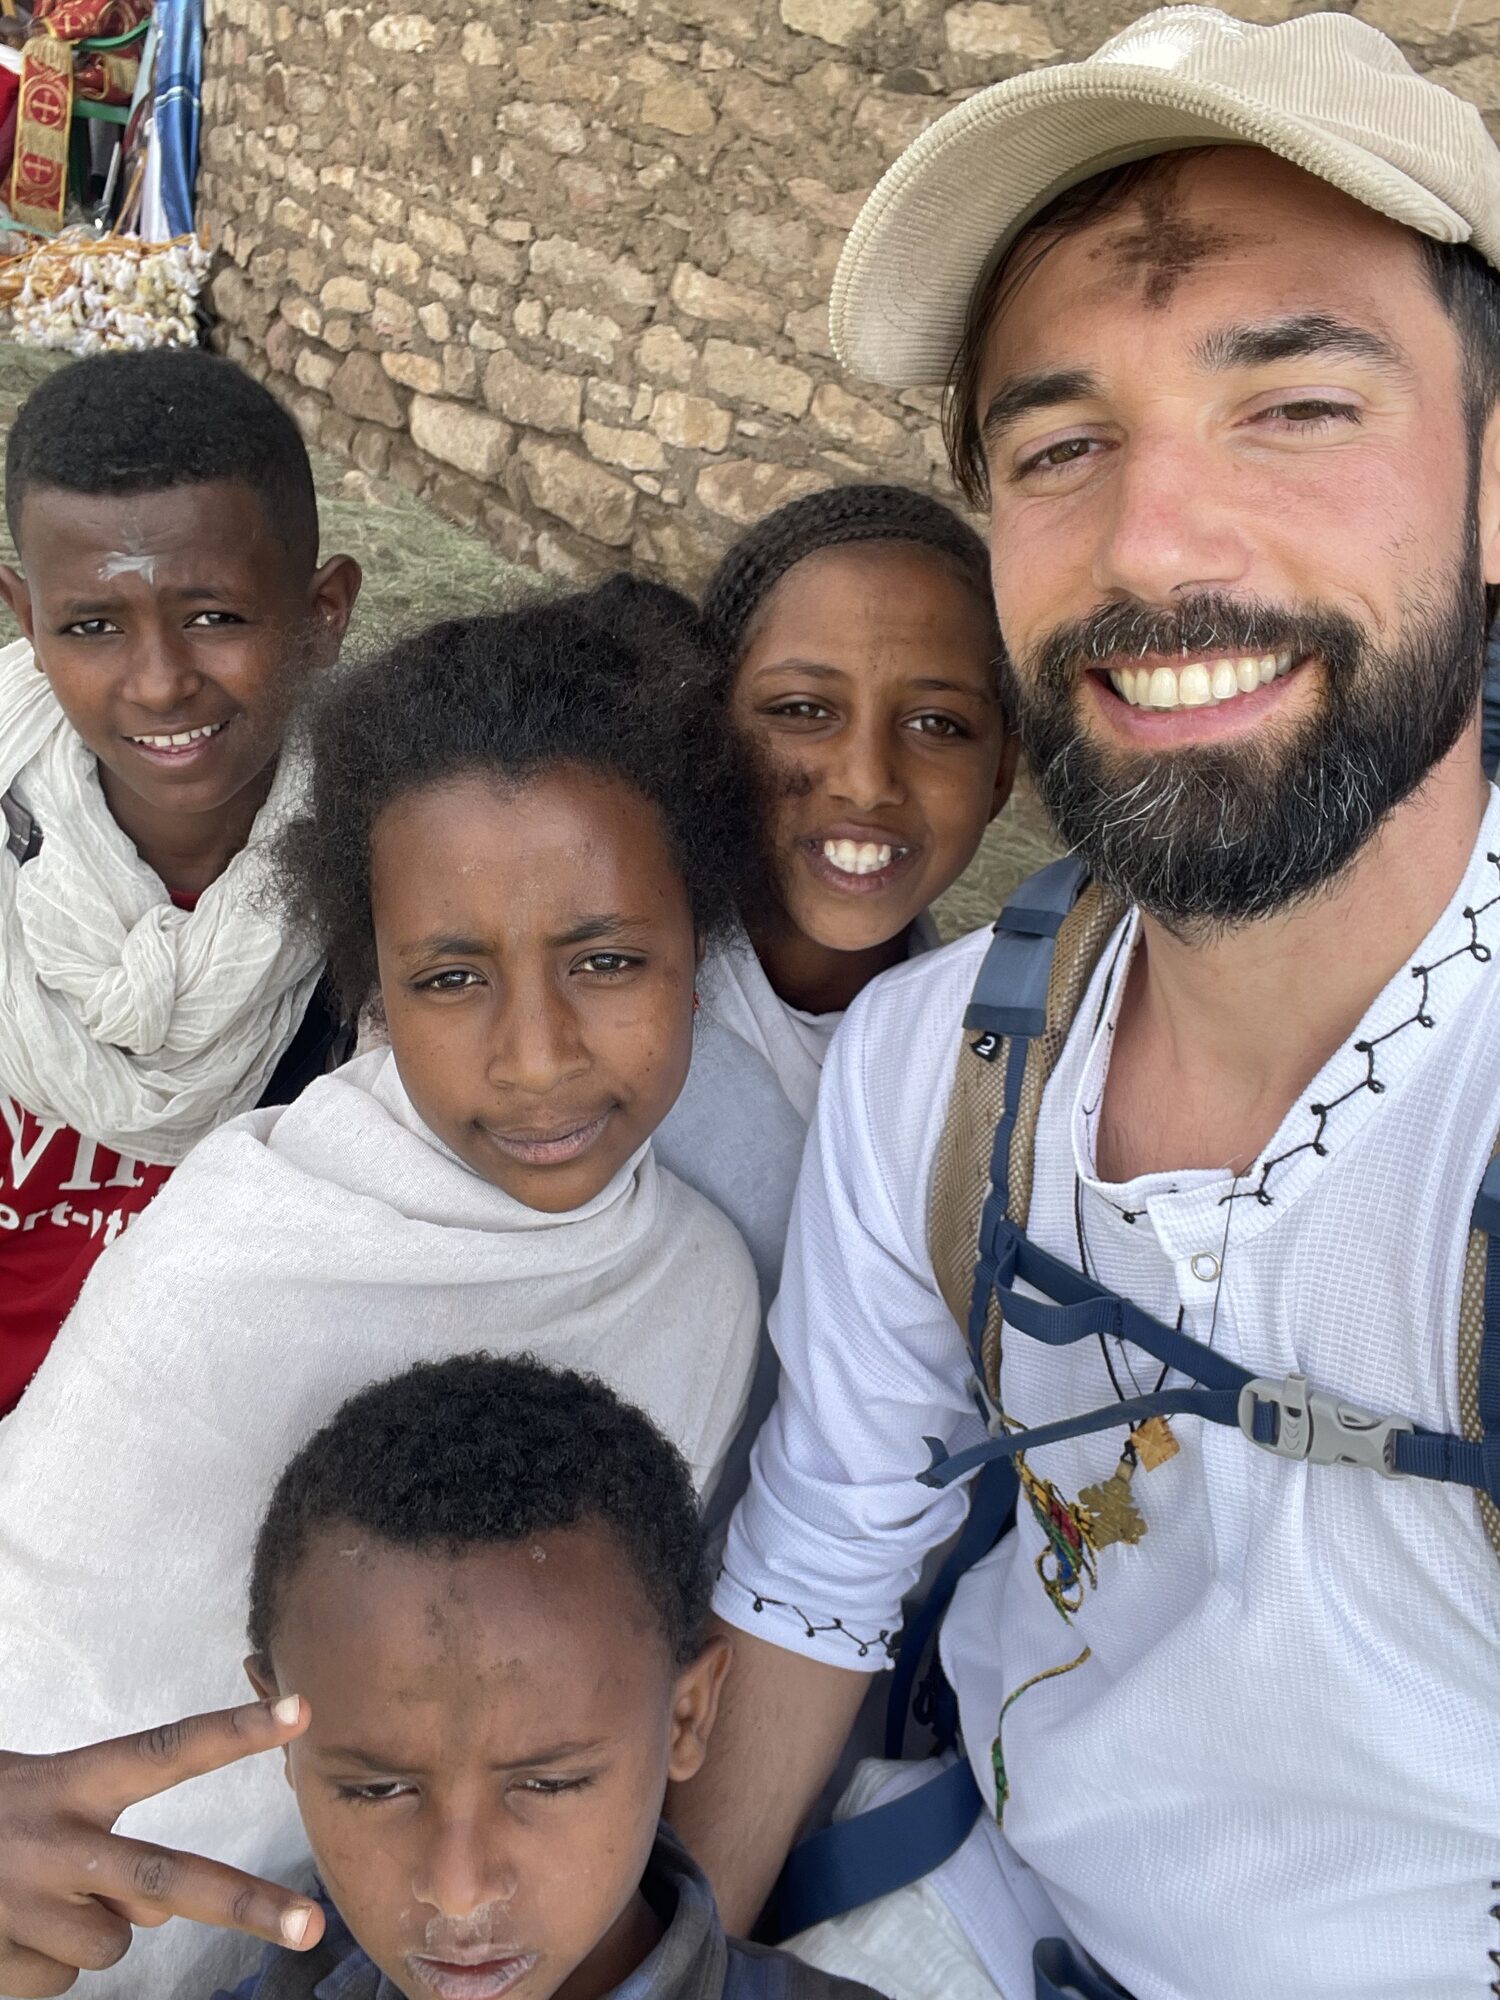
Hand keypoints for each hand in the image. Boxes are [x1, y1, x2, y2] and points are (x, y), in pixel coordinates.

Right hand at [0, 1696, 324, 1996]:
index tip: (303, 1710)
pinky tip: (6, 1930)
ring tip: (34, 1895)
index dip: (233, 1733)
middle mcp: (53, 1844)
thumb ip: (106, 1844)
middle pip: (166, 1873)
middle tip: (311, 1924)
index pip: (165, 1750)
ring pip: (115, 1943)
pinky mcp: (1, 1964)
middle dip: (244, 1903)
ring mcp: (25, 1907)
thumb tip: (157, 1911)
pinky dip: (44, 1964)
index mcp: (66, 1784)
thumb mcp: (43, 1803)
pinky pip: (62, 1981)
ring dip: (90, 1929)